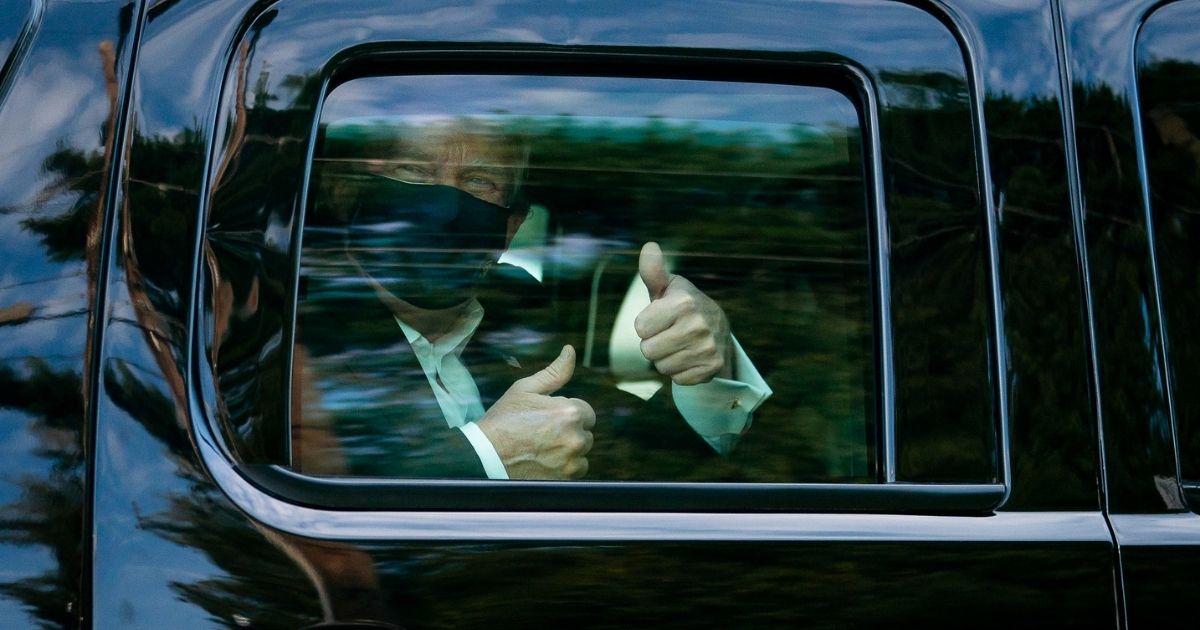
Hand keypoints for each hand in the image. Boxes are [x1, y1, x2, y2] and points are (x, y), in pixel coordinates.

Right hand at [475, 345, 594, 478]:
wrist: (485, 455)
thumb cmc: (504, 420)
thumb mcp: (526, 389)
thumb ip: (555, 372)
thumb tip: (570, 351)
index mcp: (570, 412)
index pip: (586, 412)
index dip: (566, 414)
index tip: (547, 418)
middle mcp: (575, 437)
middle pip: (585, 433)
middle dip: (569, 431)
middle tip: (541, 433)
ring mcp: (571, 461)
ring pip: (581, 453)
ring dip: (568, 450)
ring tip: (542, 447)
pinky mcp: (564, 478)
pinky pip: (576, 470)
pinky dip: (565, 467)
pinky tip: (544, 460)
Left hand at [635, 242, 732, 384]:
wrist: (719, 328)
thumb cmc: (683, 305)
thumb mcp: (669, 287)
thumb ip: (653, 271)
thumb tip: (649, 246)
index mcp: (683, 303)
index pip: (640, 328)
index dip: (647, 324)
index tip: (661, 318)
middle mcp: (698, 326)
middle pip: (648, 351)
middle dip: (655, 344)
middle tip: (671, 333)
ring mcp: (707, 349)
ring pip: (662, 367)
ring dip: (667, 358)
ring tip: (681, 344)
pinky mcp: (711, 369)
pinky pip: (678, 379)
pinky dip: (680, 371)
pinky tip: (690, 357)